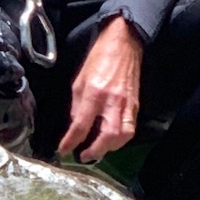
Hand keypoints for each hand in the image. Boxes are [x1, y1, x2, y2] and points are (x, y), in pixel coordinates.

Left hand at [58, 16, 143, 162]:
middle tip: (83, 156)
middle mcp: (112, 101)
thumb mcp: (79, 80)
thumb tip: (75, 126)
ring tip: (98, 149)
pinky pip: (130, 128)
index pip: (81, 124)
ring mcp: (127, 104)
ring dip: (109, 148)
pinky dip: (121, 139)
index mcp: (94, 93)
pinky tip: (112, 140)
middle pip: (106, 136)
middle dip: (94, 151)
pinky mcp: (136, 104)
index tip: (63, 150)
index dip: (70, 141)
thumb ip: (76, 105)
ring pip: (122, 136)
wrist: (124, 44)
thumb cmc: (99, 58)